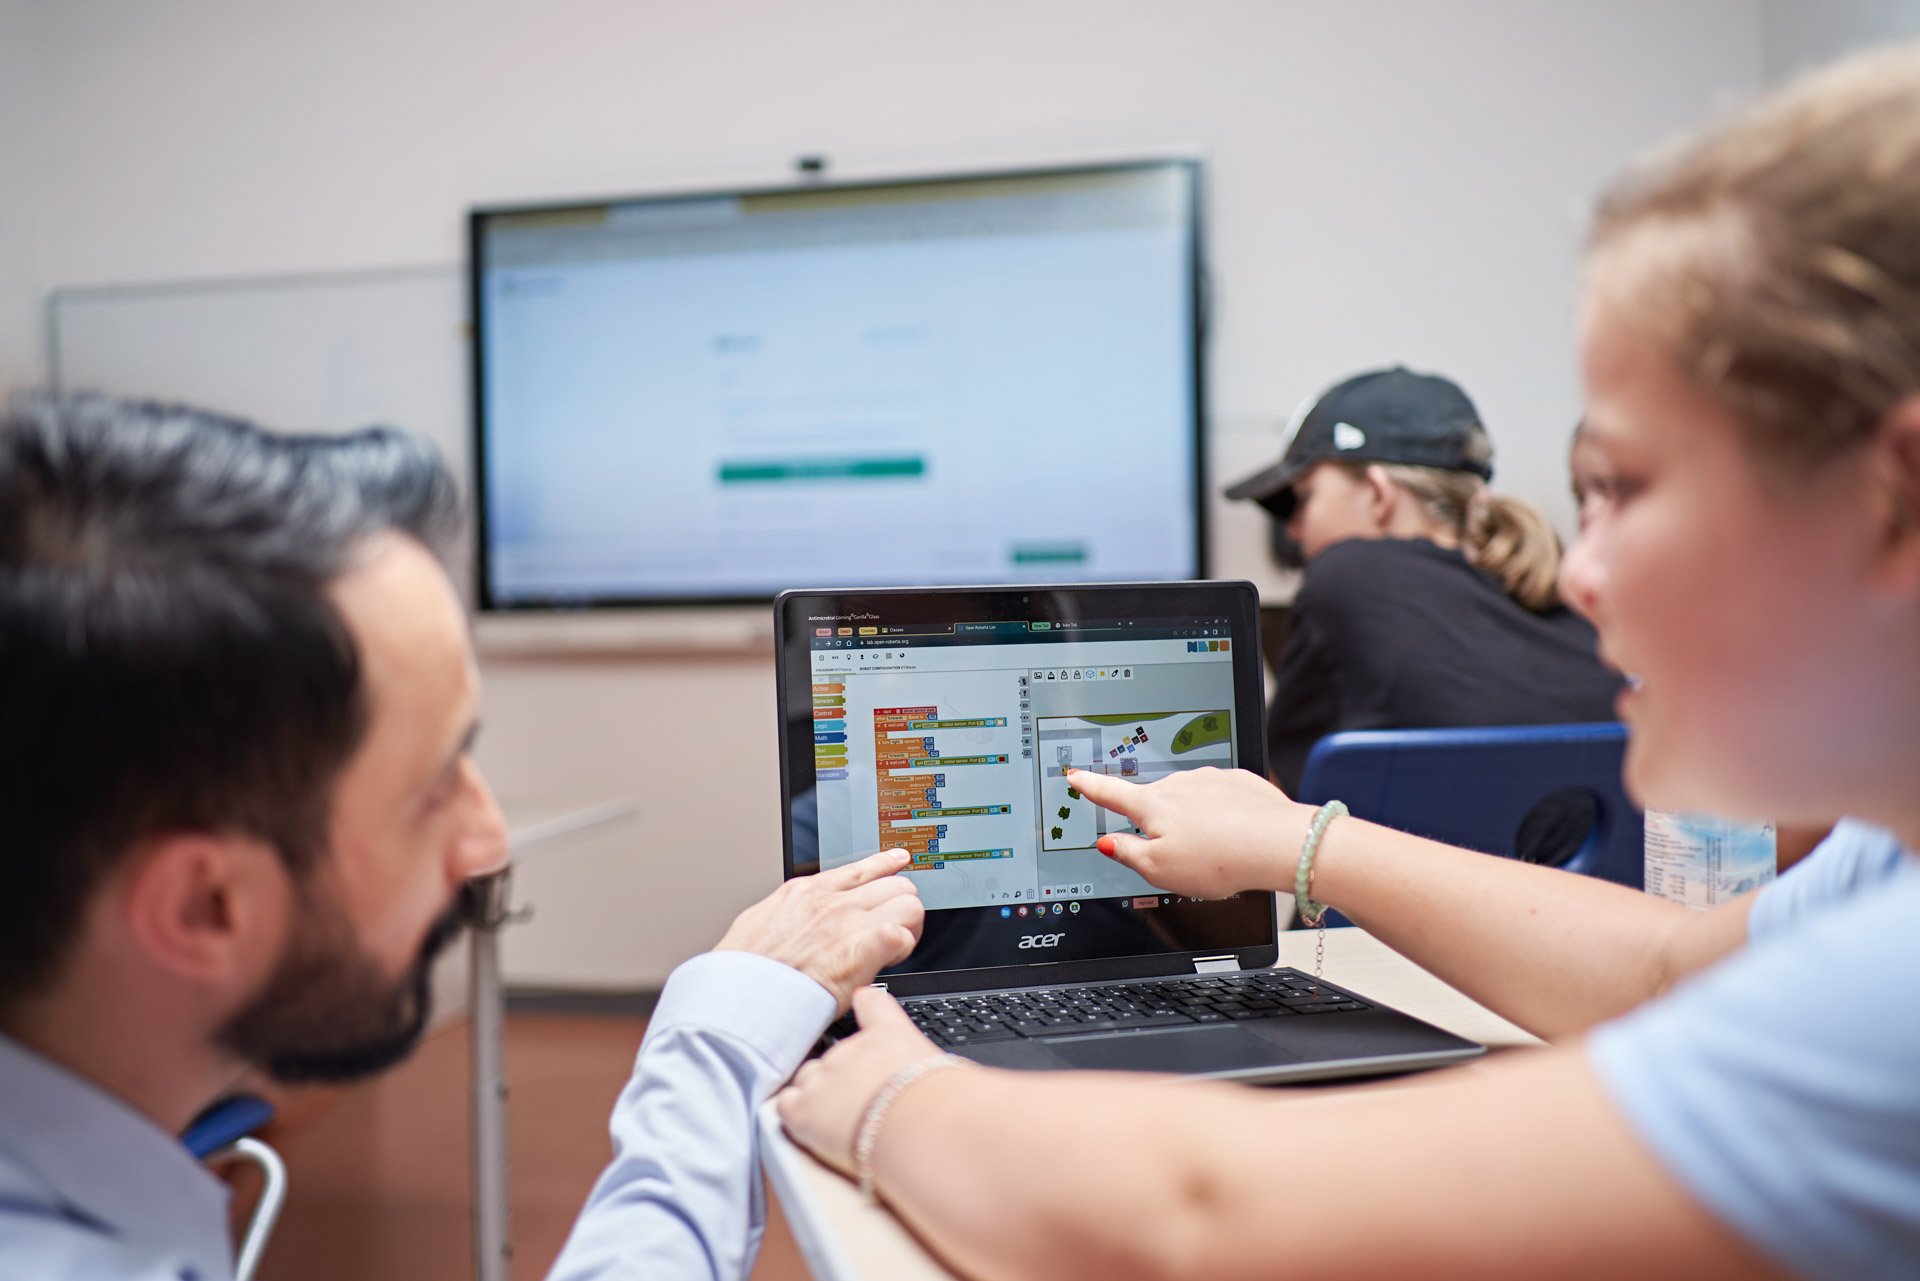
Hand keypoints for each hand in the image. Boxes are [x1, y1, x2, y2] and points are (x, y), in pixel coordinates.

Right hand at [716, 848, 924, 1012]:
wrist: (739, 995)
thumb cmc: (744, 970)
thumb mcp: (758, 921)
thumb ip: (784, 913)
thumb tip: (789, 918)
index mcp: (806, 892)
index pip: (861, 868)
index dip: (887, 864)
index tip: (900, 860)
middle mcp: (832, 901)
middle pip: (895, 883)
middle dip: (901, 905)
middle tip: (894, 929)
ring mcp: (848, 922)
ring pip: (908, 903)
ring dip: (908, 926)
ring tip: (894, 948)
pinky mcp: (861, 950)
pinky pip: (902, 935)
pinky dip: (902, 949)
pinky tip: (889, 960)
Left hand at [777, 986, 947, 1176]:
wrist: (917, 1126)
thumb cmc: (940, 1104)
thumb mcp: (948, 1074)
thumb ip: (933, 1069)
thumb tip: (947, 1080)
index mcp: (888, 1034)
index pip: (872, 1004)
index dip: (866, 1004)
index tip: (861, 999)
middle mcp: (851, 1049)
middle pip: (835, 1056)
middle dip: (844, 1079)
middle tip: (864, 1107)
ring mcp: (823, 1077)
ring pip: (808, 1080)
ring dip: (819, 1097)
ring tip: (842, 1123)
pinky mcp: (804, 1110)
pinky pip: (787, 1106)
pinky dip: (796, 1115)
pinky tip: (813, 1129)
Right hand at [1067, 765, 1308, 898]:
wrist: (1276, 843)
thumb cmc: (1218, 860)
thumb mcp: (1159, 870)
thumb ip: (1129, 854)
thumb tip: (1107, 842)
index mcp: (1153, 806)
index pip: (1111, 795)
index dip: (1090, 787)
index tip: (1076, 776)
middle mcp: (1179, 785)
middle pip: (1156, 802)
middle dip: (1160, 822)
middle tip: (1180, 856)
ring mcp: (1210, 779)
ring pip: (1191, 801)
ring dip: (1195, 820)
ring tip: (1215, 852)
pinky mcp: (1239, 782)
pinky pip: (1222, 799)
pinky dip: (1224, 816)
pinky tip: (1236, 836)